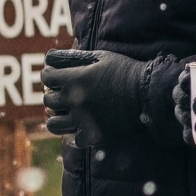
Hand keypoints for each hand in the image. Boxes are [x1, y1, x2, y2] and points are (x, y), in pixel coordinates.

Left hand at [41, 49, 161, 139]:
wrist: (149, 95)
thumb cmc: (126, 72)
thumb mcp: (101, 57)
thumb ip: (74, 56)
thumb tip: (51, 58)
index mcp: (75, 79)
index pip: (46, 77)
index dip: (51, 74)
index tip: (57, 76)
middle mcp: (74, 100)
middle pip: (48, 100)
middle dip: (54, 95)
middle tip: (64, 93)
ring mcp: (83, 120)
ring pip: (53, 124)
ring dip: (58, 117)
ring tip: (67, 112)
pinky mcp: (93, 136)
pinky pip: (72, 139)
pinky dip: (75, 133)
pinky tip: (82, 126)